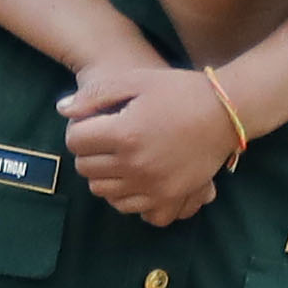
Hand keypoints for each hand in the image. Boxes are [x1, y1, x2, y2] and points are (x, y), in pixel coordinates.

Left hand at [57, 47, 238, 221]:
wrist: (225, 113)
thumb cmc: (179, 90)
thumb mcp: (136, 81)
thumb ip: (95, 95)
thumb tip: (62, 110)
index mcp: (124, 133)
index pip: (75, 141)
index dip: (78, 129)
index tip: (92, 122)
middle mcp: (134, 165)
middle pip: (85, 168)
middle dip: (87, 151)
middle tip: (103, 138)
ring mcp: (150, 186)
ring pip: (102, 190)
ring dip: (102, 174)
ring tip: (117, 156)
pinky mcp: (166, 198)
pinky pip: (128, 207)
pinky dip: (123, 194)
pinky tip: (132, 175)